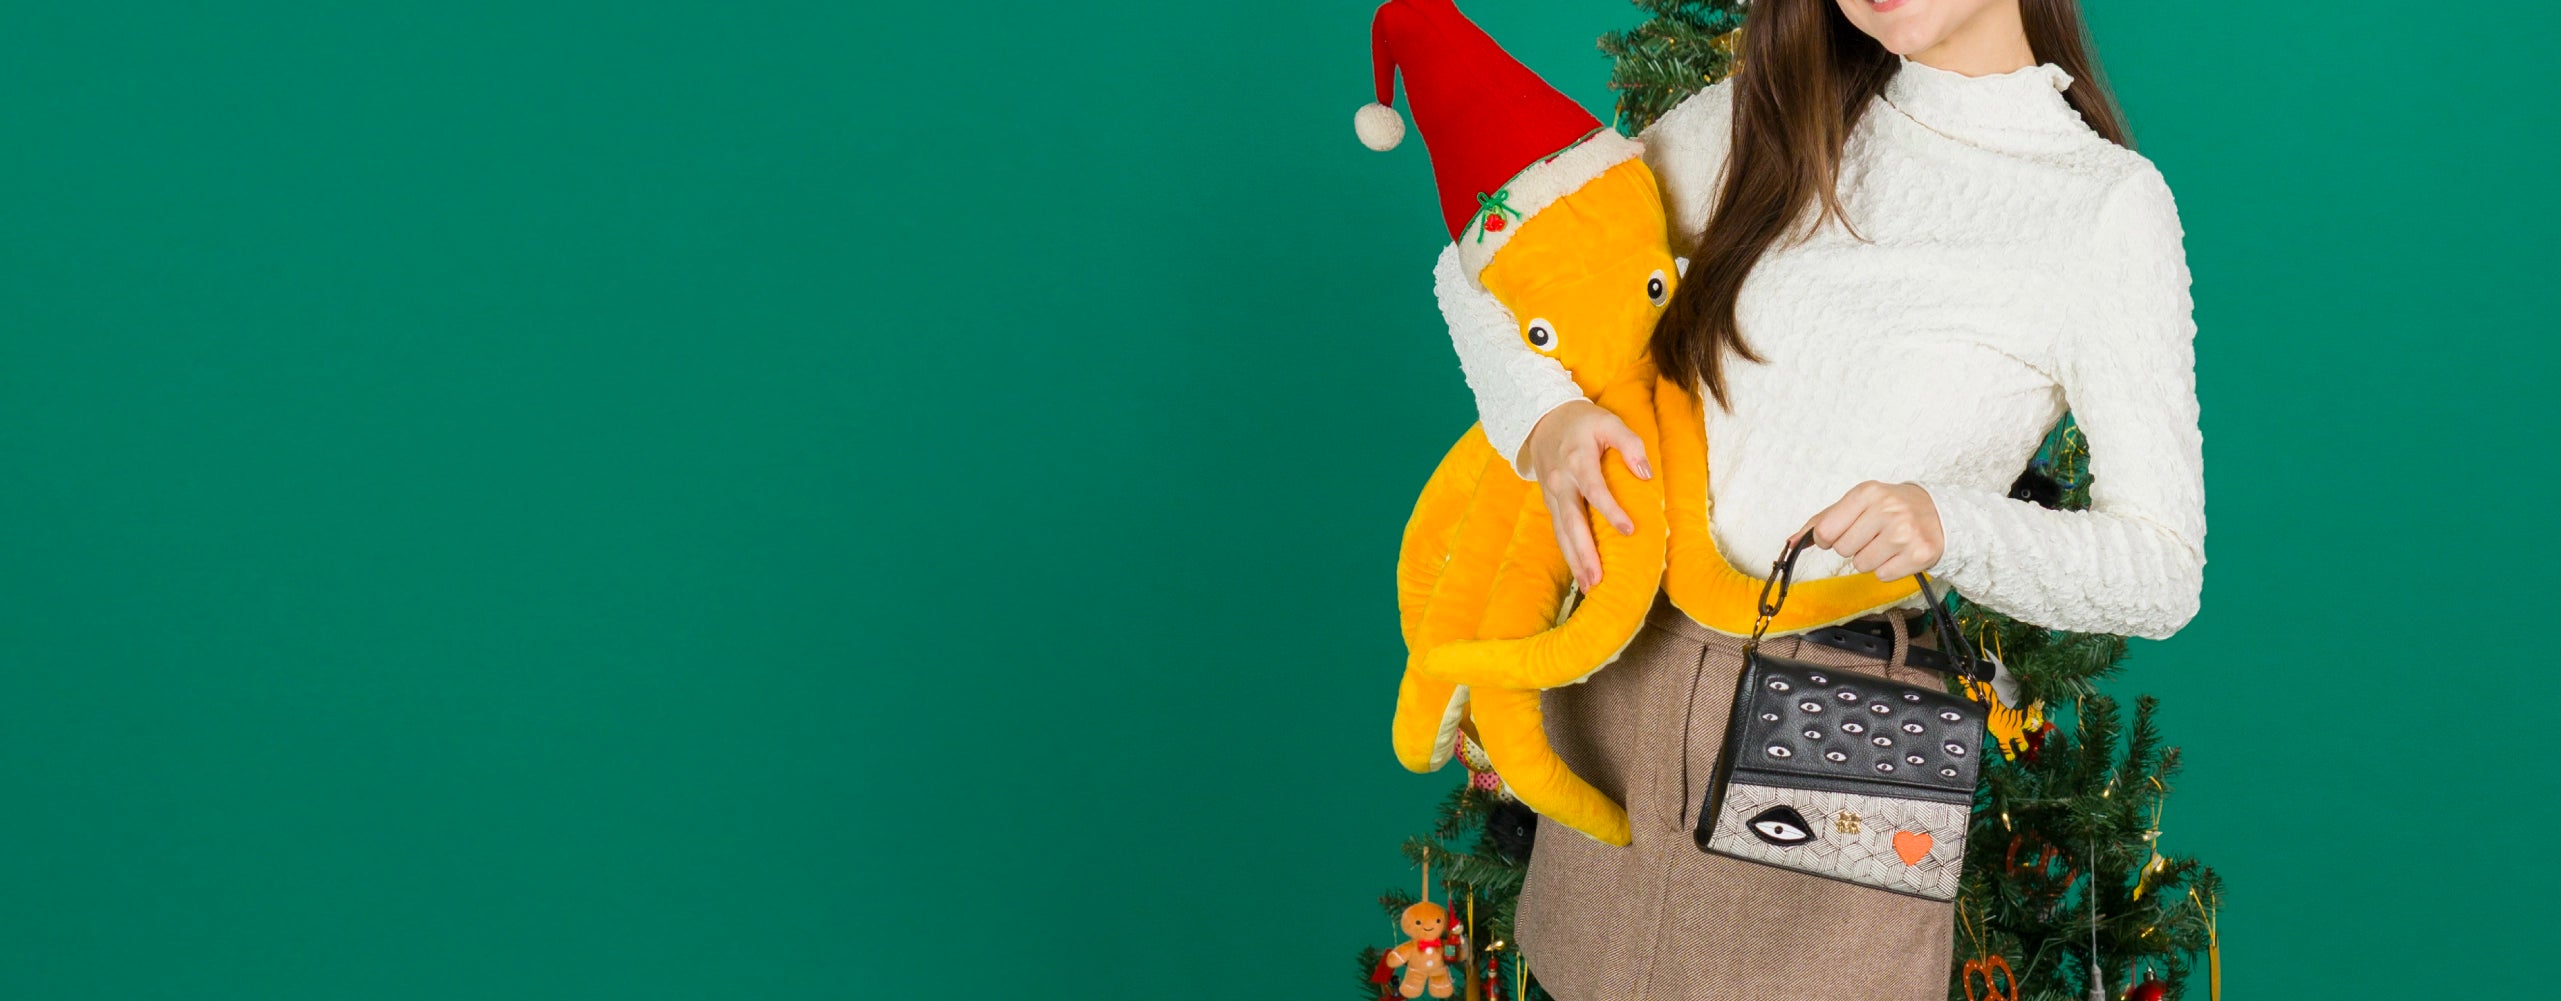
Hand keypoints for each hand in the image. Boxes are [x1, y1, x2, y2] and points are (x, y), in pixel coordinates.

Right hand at [1520, 400, 1651, 590]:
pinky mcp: (1549, 503)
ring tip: (1590, 586)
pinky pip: (1559, 532)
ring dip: (1575, 560)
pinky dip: (1569, 553)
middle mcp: (1561, 483)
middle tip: (1598, 579)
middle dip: (1585, 553)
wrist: (1542, 420)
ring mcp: (1552, 495)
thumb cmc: (1581, 422)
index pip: (1594, 491)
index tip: (1629, 530)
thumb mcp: (1608, 421)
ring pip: (1562, 533)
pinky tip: (1580, 572)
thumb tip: (1646, 474)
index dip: (1611, 511)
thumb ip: (1629, 443)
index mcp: (1577, 462)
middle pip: (1572, 523)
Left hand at [1793, 481, 1946, 581]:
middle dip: (1852, 547)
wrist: (1939, 512)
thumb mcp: (1858, 503)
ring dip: (1869, 559)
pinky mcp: (1920, 554)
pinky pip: (1882, 576)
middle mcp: (1887, 510)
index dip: (1826, 538)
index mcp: (1868, 493)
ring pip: (1861, 565)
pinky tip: (1898, 553)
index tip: (1839, 534)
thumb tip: (1791, 542)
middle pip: (1843, 550)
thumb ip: (1823, 520)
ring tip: (1886, 543)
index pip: (1825, 530)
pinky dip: (1887, 569)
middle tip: (1871, 535)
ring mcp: (1905, 533)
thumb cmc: (1891, 507)